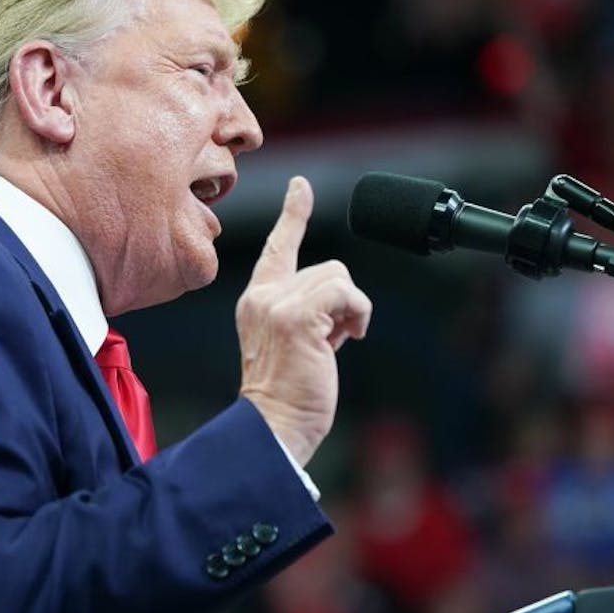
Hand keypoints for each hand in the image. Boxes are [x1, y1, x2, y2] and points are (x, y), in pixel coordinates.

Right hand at [237, 176, 371, 466]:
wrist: (273, 425)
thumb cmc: (287, 396)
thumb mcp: (293, 345)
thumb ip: (308, 315)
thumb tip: (341, 309)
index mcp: (257, 300)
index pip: (279, 247)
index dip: (293, 214)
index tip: (301, 187)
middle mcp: (262, 295)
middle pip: (328, 269)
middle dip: (342, 304)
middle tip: (330, 342)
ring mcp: (277, 303)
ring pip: (339, 278)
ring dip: (351, 312)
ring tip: (335, 344)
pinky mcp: (297, 315)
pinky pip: (346, 293)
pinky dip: (357, 315)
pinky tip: (348, 340)